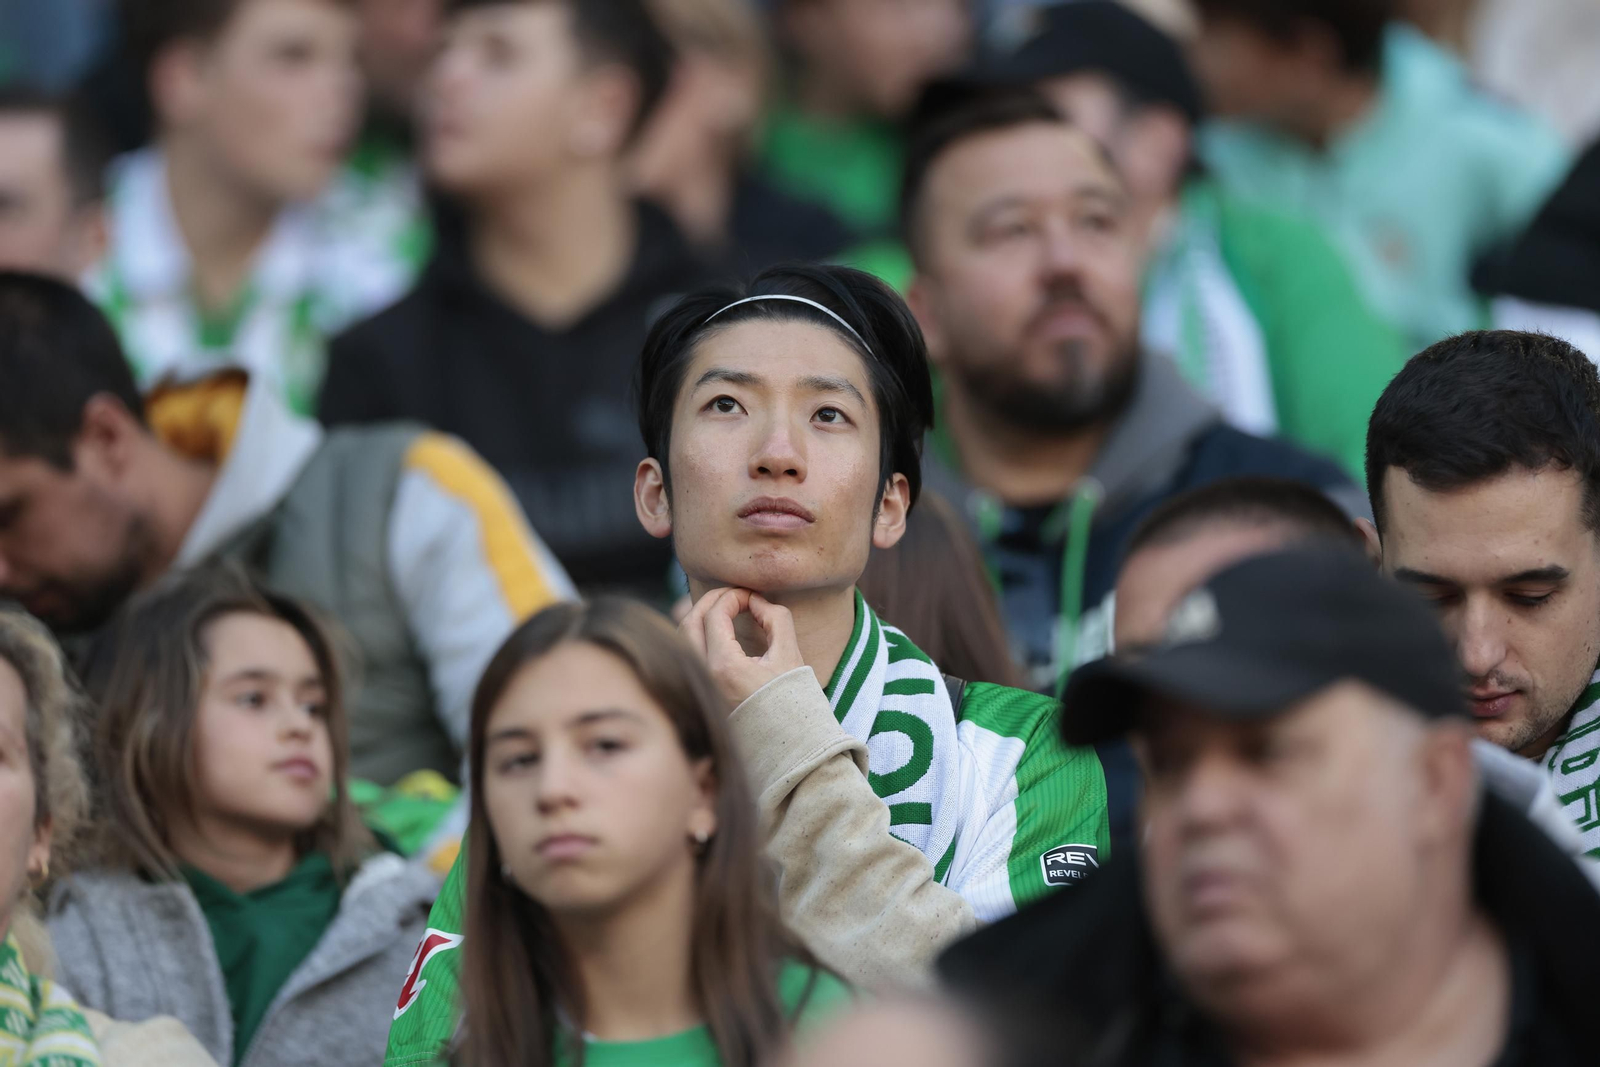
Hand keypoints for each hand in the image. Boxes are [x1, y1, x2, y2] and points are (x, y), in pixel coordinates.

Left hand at [679, 588, 804, 708]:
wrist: (789, 745)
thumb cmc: (793, 702)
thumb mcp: (790, 655)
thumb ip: (775, 618)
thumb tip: (756, 601)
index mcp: (724, 667)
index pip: (715, 615)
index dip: (732, 596)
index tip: (750, 595)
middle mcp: (704, 676)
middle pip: (690, 622)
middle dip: (710, 601)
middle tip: (732, 594)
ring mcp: (700, 686)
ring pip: (683, 639)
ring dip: (701, 617)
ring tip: (724, 608)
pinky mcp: (701, 693)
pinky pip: (689, 655)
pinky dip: (698, 636)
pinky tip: (717, 631)